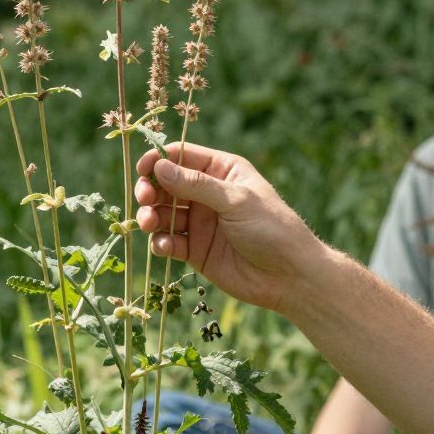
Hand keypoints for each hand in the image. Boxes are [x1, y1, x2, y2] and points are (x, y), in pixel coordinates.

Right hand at [134, 143, 323, 315]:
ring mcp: (201, 222)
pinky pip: (169, 242)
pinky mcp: (196, 250)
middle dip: (150, 190)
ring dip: (150, 216)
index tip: (143, 170)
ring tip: (149, 223)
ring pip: (163, 213)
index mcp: (222, 171)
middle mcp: (208, 194)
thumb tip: (159, 166)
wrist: (289, 276)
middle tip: (145, 199)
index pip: (182, 156)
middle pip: (165, 185)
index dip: (158, 160)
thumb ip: (197, 185)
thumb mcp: (236, 200)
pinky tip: (166, 246)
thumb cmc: (272, 229)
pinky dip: (161, 243)